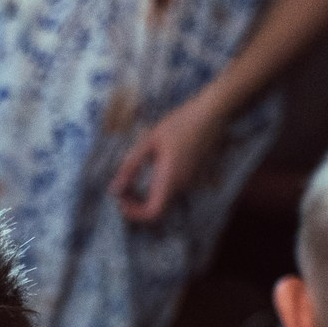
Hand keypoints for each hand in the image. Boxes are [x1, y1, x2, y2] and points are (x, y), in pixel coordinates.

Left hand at [110, 92, 231, 223]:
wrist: (214, 112)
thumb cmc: (182, 122)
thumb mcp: (149, 141)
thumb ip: (131, 167)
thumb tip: (114, 189)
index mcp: (170, 180)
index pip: (152, 214)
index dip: (134, 214)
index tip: (121, 200)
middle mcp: (182, 186)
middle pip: (157, 209)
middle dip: (137, 204)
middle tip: (123, 187)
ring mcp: (191, 182)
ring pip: (165, 200)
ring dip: (146, 195)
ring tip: (134, 177)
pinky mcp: (195, 175)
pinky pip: (174, 190)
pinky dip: (158, 187)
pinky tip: (153, 168)